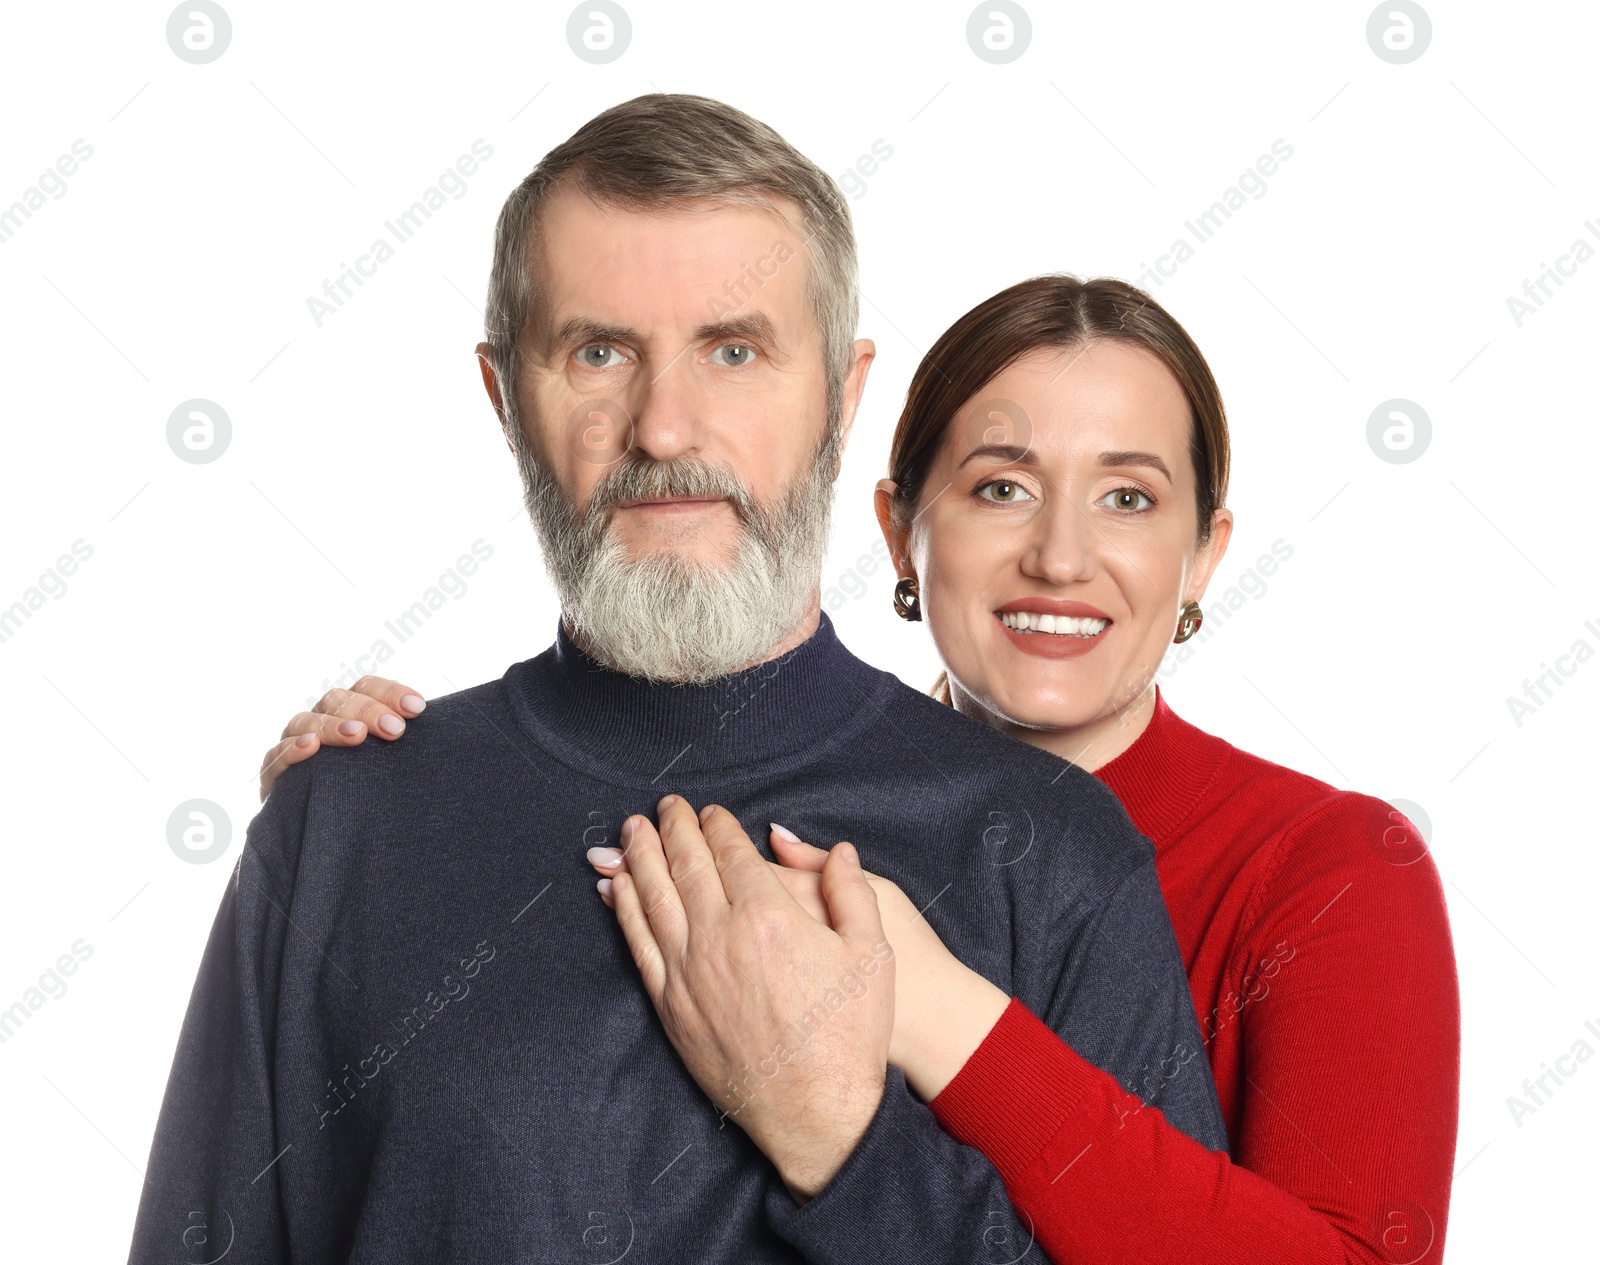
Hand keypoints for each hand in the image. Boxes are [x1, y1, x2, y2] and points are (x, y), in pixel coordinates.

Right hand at [258, 676, 425, 800]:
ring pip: (305, 722)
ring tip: (357, 736)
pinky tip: (311, 748)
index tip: (417, 708)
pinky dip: (292, 750)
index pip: (366, 688)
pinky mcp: (273, 775)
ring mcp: (293, 744)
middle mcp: (320, 722)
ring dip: (332, 726)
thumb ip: (400, 743)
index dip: (390, 693)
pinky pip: (276, 757)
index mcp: (348, 712)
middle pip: (337, 700)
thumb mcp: (387, 765)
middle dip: (368, 711)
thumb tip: (428, 722)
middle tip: (395, 730)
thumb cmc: (365, 790)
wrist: (322, 831)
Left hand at [591, 824, 1009, 1102]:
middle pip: (686, 865)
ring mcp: (689, 971)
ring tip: (631, 832)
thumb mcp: (872, 954)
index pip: (731, 852)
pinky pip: (639, 944)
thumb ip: (852, 892)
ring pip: (653, 898)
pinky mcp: (672, 1005)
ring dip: (640, 858)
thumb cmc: (849, 1036)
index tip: (710, 811)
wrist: (818, 1112)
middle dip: (673, 829)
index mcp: (769, 916)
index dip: (717, 825)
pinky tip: (617, 890)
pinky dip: (624, 910)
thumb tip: (837, 850)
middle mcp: (720, 936)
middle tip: (665, 807)